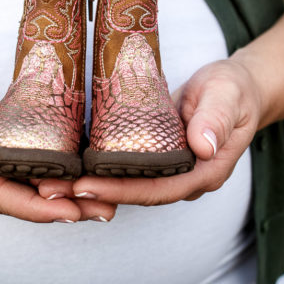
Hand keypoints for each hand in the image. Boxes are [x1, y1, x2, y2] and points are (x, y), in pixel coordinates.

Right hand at [0, 51, 114, 221]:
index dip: (30, 206)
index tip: (66, 210)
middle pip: (15, 202)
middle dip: (58, 209)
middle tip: (103, 209)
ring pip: (24, 193)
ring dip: (63, 200)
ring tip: (106, 203)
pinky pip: (25, 177)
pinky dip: (55, 182)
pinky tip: (85, 182)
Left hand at [46, 58, 262, 205]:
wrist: (236, 88)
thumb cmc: (233, 89)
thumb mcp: (228, 96)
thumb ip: (216, 119)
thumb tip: (202, 148)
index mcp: (204, 174)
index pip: (158, 190)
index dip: (121, 190)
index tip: (86, 186)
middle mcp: (183, 181)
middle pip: (135, 194)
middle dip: (93, 193)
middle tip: (50, 188)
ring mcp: (168, 173)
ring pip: (125, 186)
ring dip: (88, 185)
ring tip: (47, 181)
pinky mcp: (153, 159)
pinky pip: (123, 170)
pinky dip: (95, 169)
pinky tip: (64, 164)